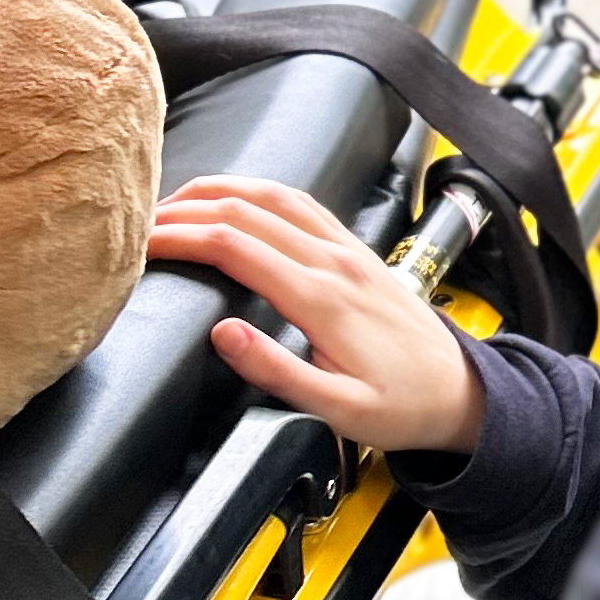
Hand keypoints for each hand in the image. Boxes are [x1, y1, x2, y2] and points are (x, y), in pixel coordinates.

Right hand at [146, 176, 484, 456]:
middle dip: (185, 210)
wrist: (460, 392)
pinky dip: (255, 190)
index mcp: (322, 297)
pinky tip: (233, 198)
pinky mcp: (356, 250)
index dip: (179, 238)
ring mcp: (347, 250)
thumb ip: (276, 371)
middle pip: (244, 210)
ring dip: (217, 191)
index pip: (233, 245)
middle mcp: (334, 261)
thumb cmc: (402, 406)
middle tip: (139, 225)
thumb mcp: (338, 409)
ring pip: (273, 195)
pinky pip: (301, 202)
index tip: (139, 245)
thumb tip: (223, 334)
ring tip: (171, 202)